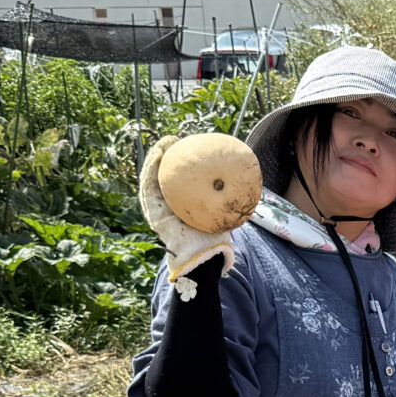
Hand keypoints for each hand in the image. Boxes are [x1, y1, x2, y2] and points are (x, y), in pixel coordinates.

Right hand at [138, 134, 235, 297]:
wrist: (202, 257)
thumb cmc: (214, 238)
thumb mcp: (222, 211)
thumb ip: (227, 196)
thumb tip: (246, 177)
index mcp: (180, 205)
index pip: (180, 180)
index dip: (181, 163)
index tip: (189, 146)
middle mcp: (166, 206)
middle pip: (164, 175)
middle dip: (165, 155)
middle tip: (175, 140)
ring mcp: (156, 209)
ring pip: (152, 177)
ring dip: (156, 157)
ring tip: (166, 142)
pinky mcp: (151, 212)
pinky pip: (149, 187)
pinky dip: (151, 170)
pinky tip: (160, 156)